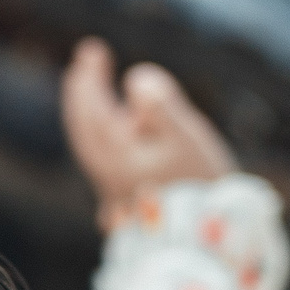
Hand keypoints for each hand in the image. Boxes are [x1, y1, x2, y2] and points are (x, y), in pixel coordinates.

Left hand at [61, 37, 236, 232]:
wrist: (207, 240)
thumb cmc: (199, 184)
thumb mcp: (184, 135)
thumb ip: (158, 104)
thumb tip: (135, 78)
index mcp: (116, 152)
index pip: (91, 107)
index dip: (89, 77)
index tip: (93, 50)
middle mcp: (108, 172)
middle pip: (84, 126)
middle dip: (82, 92)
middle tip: (88, 60)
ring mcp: (115, 190)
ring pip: (91, 147)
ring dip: (89, 116)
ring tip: (94, 94)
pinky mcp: (128, 203)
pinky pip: (102, 164)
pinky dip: (101, 141)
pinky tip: (113, 142)